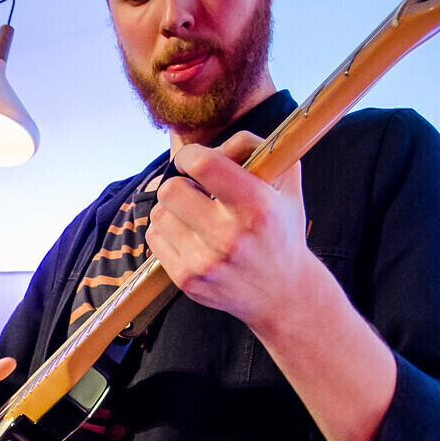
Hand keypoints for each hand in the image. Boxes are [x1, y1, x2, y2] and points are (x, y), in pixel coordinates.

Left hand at [146, 131, 325, 336]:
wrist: (283, 293)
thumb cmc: (280, 229)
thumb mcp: (285, 181)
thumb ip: (253, 147)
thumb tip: (213, 147)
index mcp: (256, 206)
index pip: (202, 164)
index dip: (189, 156)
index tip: (193, 162)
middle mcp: (229, 236)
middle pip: (170, 190)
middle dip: (180, 185)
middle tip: (196, 193)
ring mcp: (205, 262)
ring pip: (158, 214)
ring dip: (172, 210)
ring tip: (195, 217)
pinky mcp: (187, 280)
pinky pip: (154, 238)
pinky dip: (167, 232)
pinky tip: (190, 236)